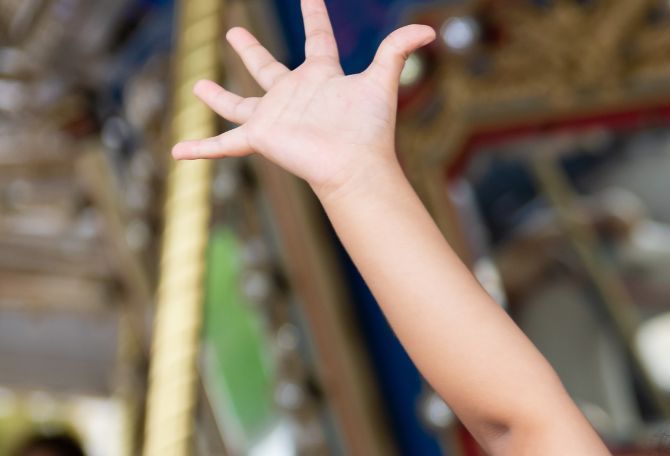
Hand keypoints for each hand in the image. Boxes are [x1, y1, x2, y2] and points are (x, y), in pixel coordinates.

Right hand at [170, 0, 434, 199]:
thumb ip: (399, 50)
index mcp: (321, 77)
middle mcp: (294, 94)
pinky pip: (225, 144)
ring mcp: (274, 116)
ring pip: (239, 103)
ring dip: (219, 96)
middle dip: (249, 51)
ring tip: (197, 85)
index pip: (317, 38)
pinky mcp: (260, 137)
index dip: (314, 16)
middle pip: (267, 67)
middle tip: (234, 32)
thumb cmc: (370, 128)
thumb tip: (432, 32)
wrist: (355, 166)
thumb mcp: (382, 80)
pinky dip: (202, 148)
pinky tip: (177, 152)